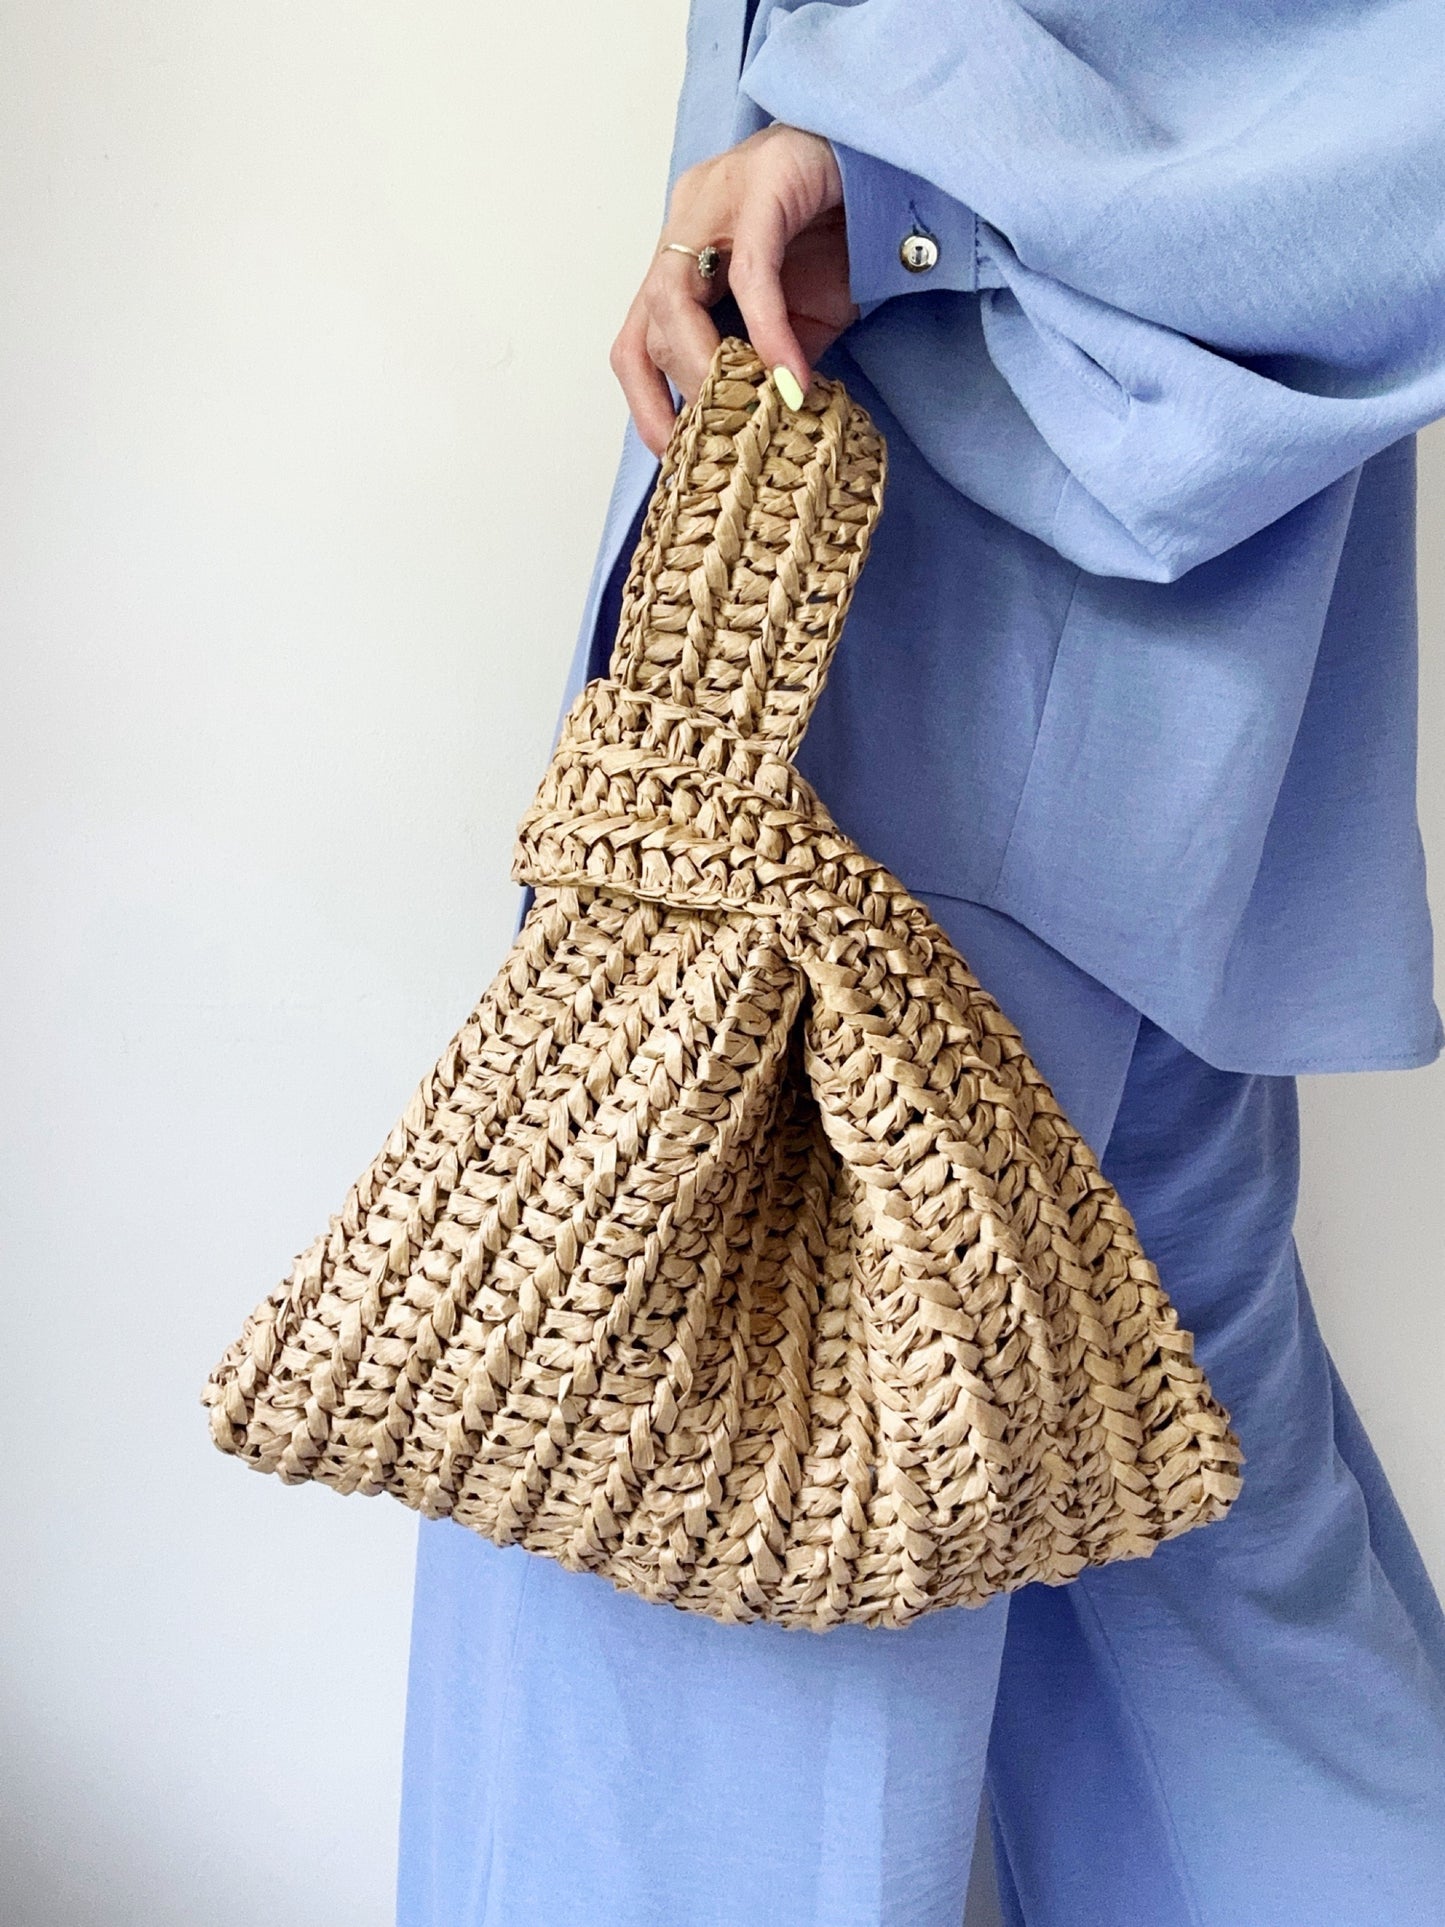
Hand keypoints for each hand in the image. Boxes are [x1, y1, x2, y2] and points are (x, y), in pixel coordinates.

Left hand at [610, 124, 856, 454]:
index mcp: (685, 253)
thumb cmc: (843, 232)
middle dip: (681, 393)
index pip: (637, 337)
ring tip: (751, 415)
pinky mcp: (762, 186)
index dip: (646, 403)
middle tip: (718, 445)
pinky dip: (768, 335)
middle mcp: (687, 221)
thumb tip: (762, 423)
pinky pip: (752, 274)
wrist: (894, 163)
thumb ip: (770, 361)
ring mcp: (716, 197)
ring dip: (708, 369)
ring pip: (676, 299)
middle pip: (649, 323)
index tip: (674, 455)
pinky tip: (791, 378)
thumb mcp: (802, 318)